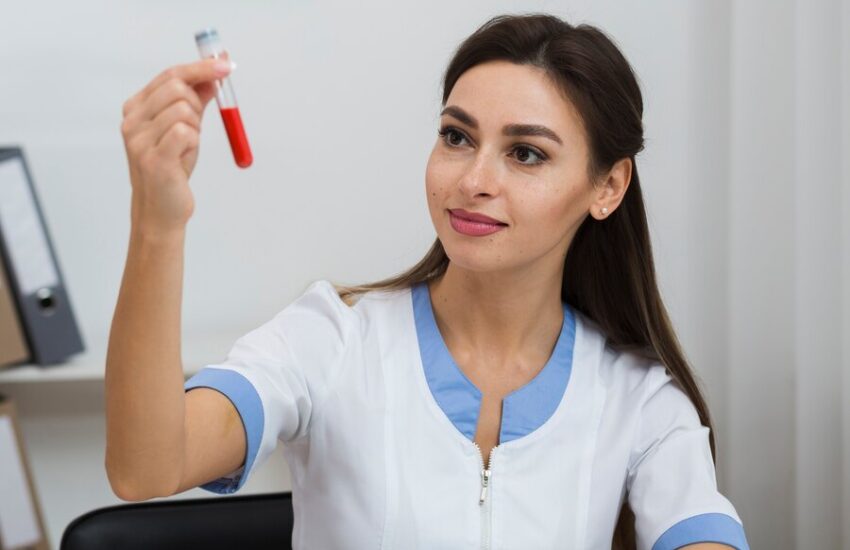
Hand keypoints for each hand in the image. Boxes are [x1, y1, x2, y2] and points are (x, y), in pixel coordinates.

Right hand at [120, 56, 231, 234]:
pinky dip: (194, 143)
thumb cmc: (172, 169)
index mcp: (136, 108)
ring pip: (184, 110)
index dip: (200, 67)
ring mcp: (139, 139)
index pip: (170, 75)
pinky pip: (186, 133)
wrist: (161, 210)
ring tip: (185, 148)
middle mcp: (132, 120)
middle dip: (197, 104)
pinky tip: (184, 157)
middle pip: (177, 87)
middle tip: (196, 127)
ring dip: (196, 128)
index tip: (225, 65)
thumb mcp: (186, 129)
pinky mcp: (153, 158)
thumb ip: (196, 101)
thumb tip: (213, 74)